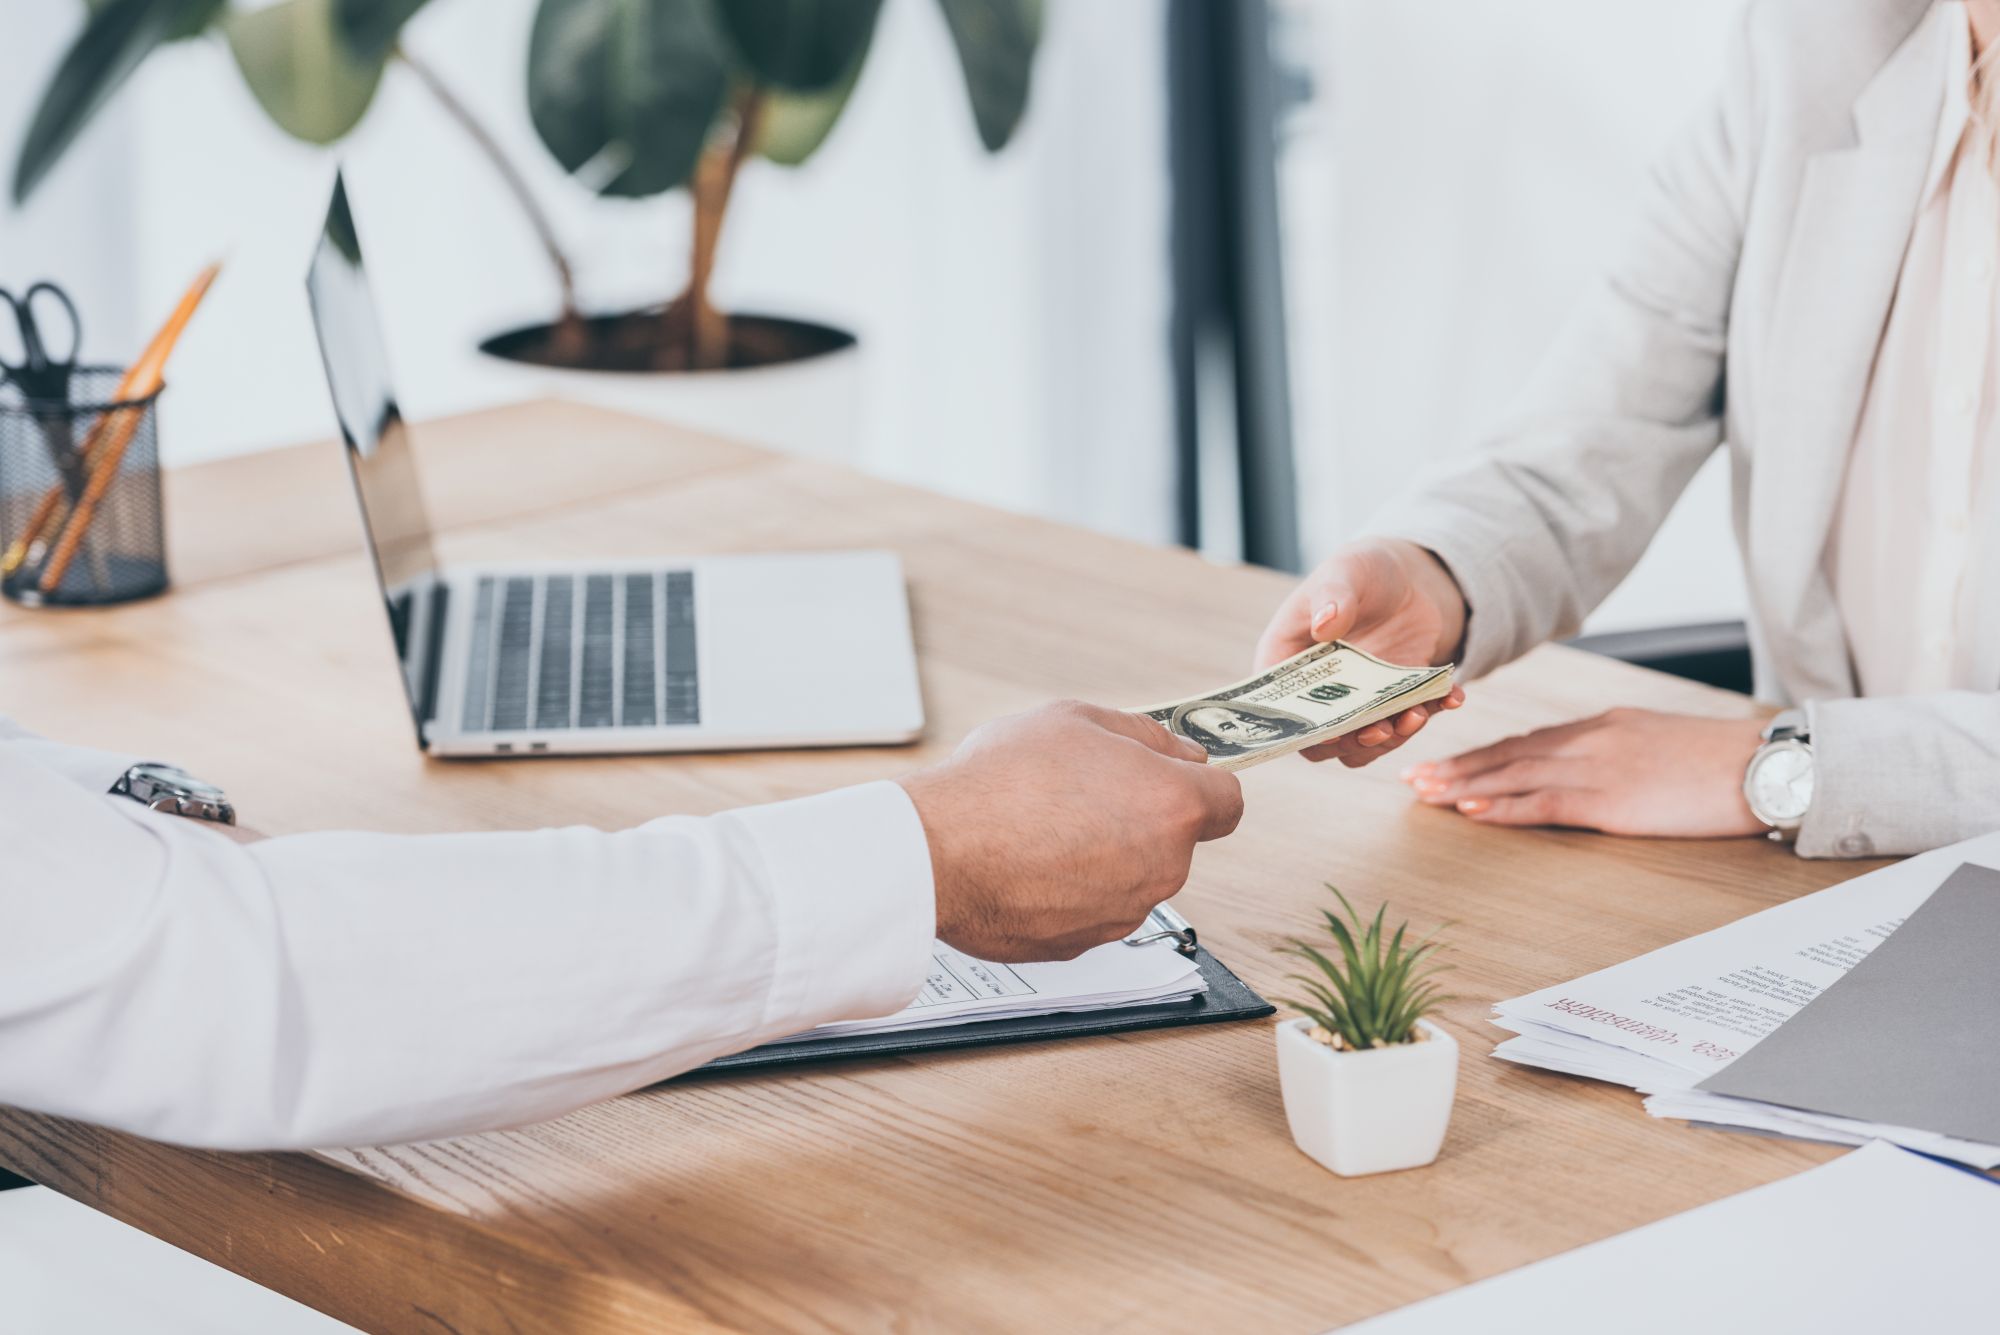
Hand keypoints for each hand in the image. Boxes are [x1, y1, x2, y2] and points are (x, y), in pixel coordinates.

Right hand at [899, 702, 1244, 960]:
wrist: (939, 851)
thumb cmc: (1002, 782)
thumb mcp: (1077, 719)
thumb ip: (1145, 734)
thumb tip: (1176, 750)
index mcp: (1173, 806)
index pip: (1229, 801)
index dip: (1201, 786)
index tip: (1176, 780)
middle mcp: (1162, 866)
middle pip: (1173, 840)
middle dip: (1138, 817)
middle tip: (1082, 793)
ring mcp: (1124, 911)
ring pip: (1130, 876)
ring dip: (1103, 855)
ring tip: (1043, 827)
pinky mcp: (1084, 943)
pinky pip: (1090, 909)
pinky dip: (1069, 890)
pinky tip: (1028, 863)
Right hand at [1253, 538, 1469, 766]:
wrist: (1409, 580)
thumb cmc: (1362, 572)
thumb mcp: (1346, 572)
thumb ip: (1333, 595)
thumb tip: (1325, 624)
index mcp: (1286, 660)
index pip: (1277, 707)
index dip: (1296, 727)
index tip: (1328, 730)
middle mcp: (1315, 691)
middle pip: (1319, 739)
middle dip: (1350, 742)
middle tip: (1380, 729)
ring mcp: (1354, 703)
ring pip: (1361, 744)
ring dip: (1389, 740)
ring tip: (1416, 714)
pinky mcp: (1390, 705)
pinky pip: (1402, 726)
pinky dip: (1428, 716)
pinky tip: (1452, 695)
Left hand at [1402, 708, 1766, 837]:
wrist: (1768, 764)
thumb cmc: (1725, 762)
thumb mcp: (1662, 745)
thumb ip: (1622, 753)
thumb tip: (1597, 774)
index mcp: (1605, 724)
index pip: (1531, 739)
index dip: (1485, 753)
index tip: (1449, 761)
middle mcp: (1592, 738)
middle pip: (1510, 752)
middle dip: (1459, 766)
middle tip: (1415, 777)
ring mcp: (1599, 767)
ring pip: (1514, 774)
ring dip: (1465, 786)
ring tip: (1426, 795)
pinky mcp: (1611, 799)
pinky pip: (1542, 802)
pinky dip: (1501, 807)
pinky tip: (1470, 811)